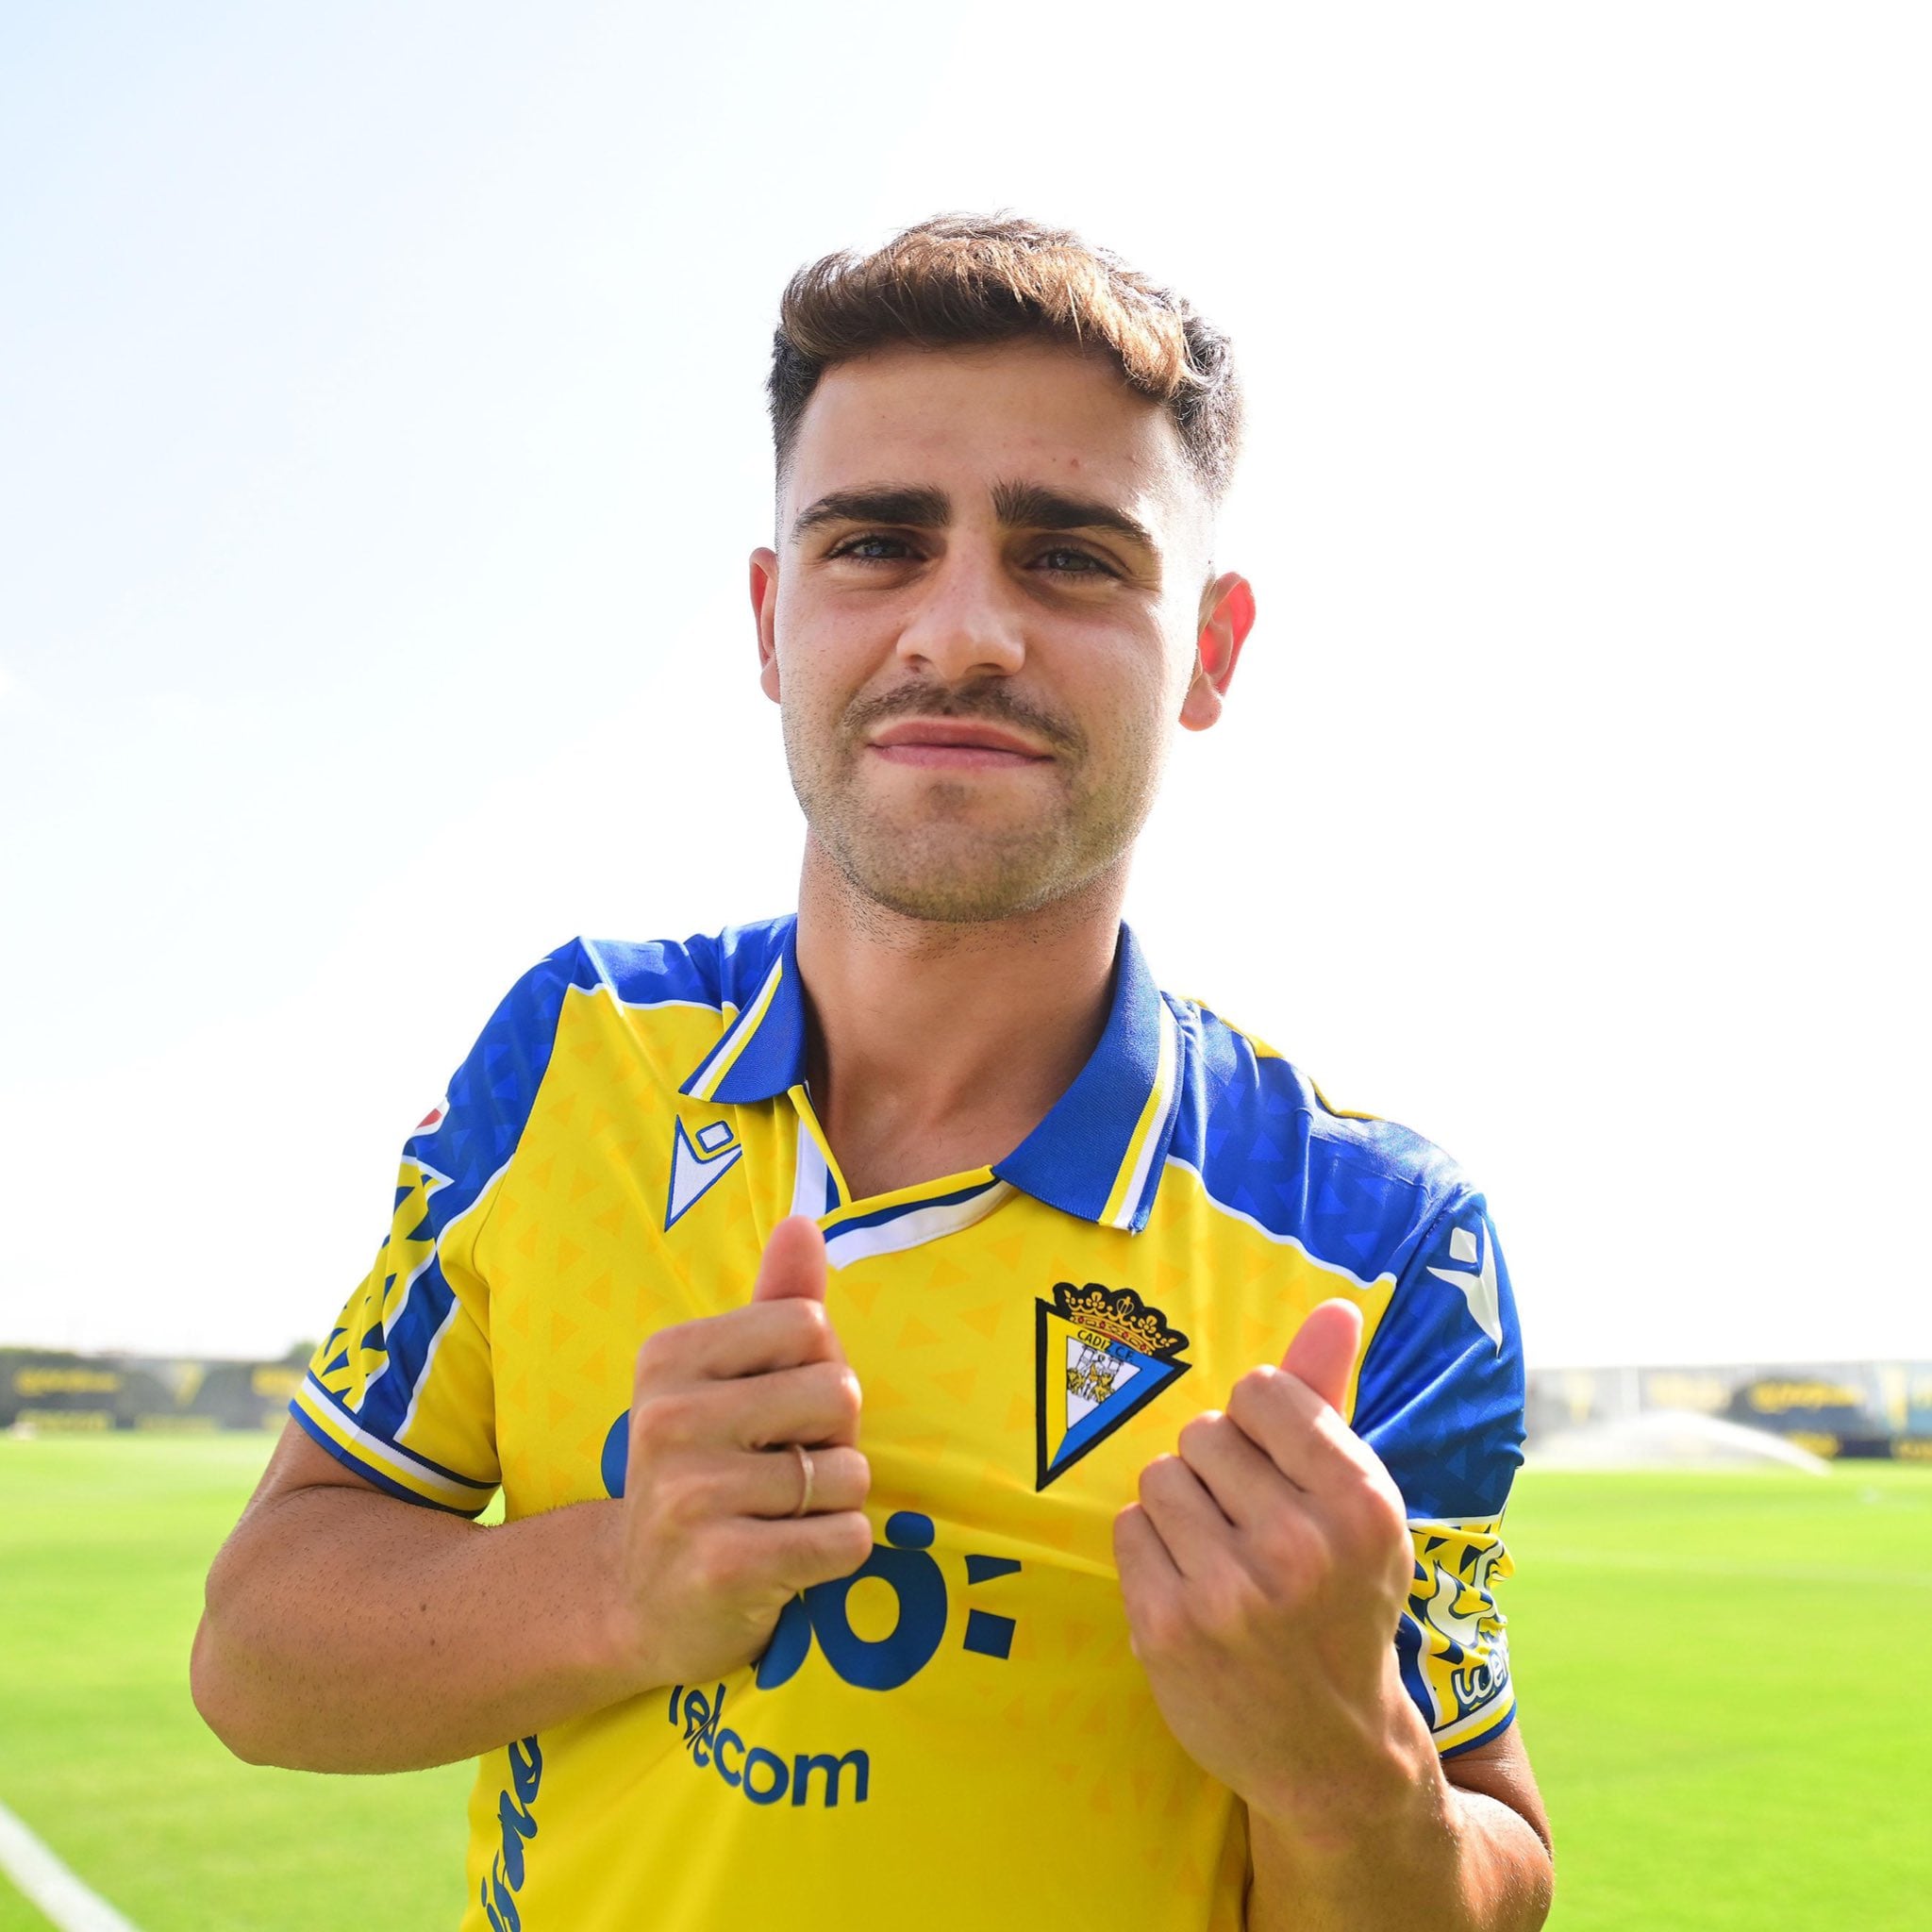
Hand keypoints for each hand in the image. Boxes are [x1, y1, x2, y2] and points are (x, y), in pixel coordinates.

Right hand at [601, 1216, 872, 1691]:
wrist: (639, 1600)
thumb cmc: (706, 1470)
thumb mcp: (728, 1381)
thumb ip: (774, 1302)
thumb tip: (803, 1223)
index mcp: (670, 1357)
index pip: (810, 1324)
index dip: (817, 1371)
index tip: (775, 1414)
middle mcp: (669, 1419)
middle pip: (838, 1392)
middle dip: (833, 1438)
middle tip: (780, 1473)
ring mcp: (690, 1496)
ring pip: (848, 1472)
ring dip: (835, 1503)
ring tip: (777, 1519)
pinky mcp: (723, 1567)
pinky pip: (847, 1539)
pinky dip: (837, 1553)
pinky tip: (786, 1562)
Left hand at [1113, 1300, 1430, 1835]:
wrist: (1330, 1751)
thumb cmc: (1343, 1600)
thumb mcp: (1359, 1503)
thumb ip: (1332, 1399)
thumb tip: (1338, 1305)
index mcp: (1360, 1503)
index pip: (1263, 1393)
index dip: (1260, 1425)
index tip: (1277, 1472)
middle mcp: (1300, 1546)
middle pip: (1204, 1433)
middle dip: (1217, 1470)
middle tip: (1250, 1526)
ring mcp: (1230, 1592)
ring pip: (1159, 1478)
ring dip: (1179, 1509)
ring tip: (1220, 1556)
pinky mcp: (1169, 1628)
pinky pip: (1127, 1529)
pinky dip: (1150, 1551)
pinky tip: (1190, 1588)